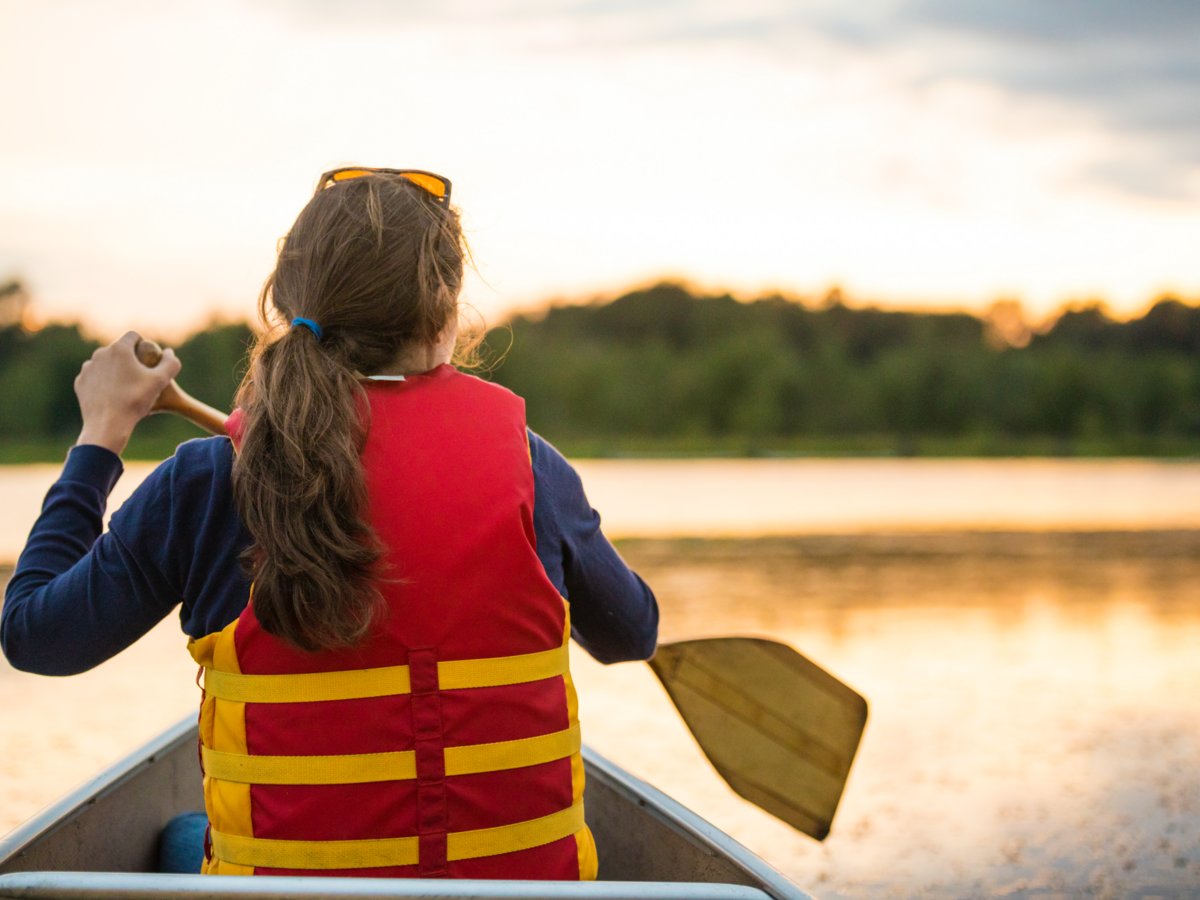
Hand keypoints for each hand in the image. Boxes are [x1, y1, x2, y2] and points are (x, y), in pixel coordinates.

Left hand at [74, 332, 180, 455]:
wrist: (107, 425)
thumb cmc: (135, 401)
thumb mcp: (160, 381)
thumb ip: (170, 363)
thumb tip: (168, 352)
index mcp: (119, 349)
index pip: (133, 336)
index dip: (143, 345)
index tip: (148, 360)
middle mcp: (100, 354)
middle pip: (119, 350)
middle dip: (129, 359)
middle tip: (139, 377)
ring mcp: (88, 368)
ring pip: (106, 363)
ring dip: (115, 370)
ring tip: (125, 388)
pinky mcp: (80, 382)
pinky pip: (95, 377)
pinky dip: (103, 382)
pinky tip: (112, 395)